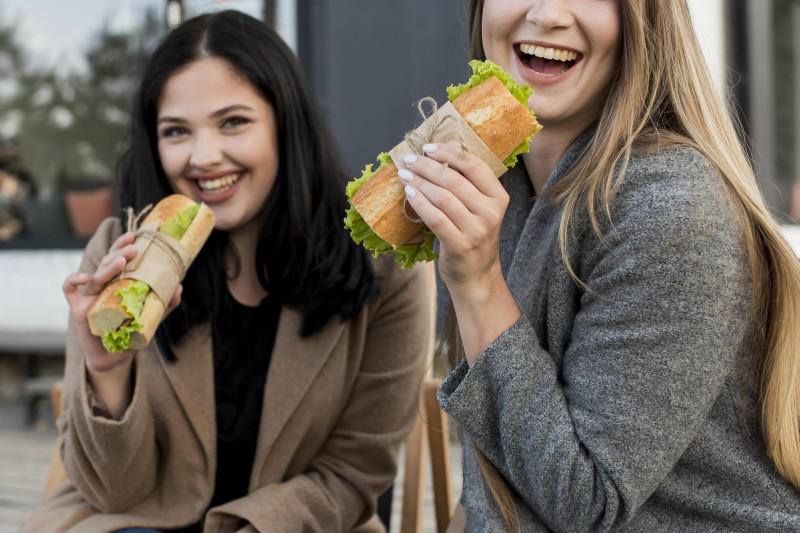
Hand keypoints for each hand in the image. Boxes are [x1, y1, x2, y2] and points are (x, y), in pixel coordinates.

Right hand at [63, 231, 181, 415]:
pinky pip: (69, 290)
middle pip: (108, 263)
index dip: (124, 245)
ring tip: (122, 260)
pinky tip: (85, 277)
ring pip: (96, 275)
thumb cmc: (131, 332)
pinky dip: (73, 280)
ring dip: (108, 266)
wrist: (116, 356)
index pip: (119, 258)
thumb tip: (179, 287)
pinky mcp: (78, 308)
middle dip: (120, 252)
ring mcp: (89, 295)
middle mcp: (103, 285)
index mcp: (118, 281)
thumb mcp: (152, 317)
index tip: (136, 236)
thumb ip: (165, 303)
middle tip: (134, 248)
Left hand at [402, 143, 519, 363]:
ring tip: (404, 175)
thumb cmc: (473, 238)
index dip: (449, 153)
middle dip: (427, 165)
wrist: (477, 277)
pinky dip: (419, 203)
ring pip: (443, 196)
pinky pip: (435, 218)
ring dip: (419, 182)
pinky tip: (409, 194)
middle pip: (454, 179)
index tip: (428, 147)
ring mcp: (476, 229)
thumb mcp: (480, 210)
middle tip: (409, 159)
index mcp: (498, 197)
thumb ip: (467, 188)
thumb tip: (433, 159)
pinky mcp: (459, 244)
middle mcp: (490, 212)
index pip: (474, 165)